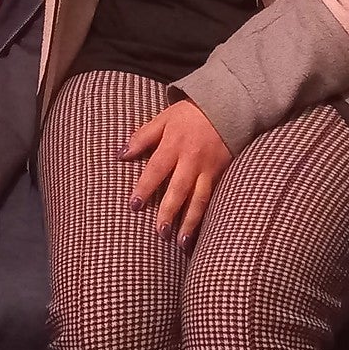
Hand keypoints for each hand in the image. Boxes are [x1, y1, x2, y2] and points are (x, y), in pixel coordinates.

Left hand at [124, 100, 230, 241]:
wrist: (228, 106)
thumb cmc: (190, 114)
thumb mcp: (164, 118)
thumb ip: (142, 137)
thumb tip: (120, 155)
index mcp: (174, 144)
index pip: (157, 169)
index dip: (145, 187)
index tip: (134, 205)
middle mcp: (192, 159)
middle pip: (179, 189)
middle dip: (169, 212)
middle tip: (159, 232)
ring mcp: (209, 168)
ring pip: (199, 199)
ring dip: (190, 222)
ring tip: (181, 243)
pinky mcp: (222, 174)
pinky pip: (213, 198)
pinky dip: (206, 216)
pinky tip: (200, 232)